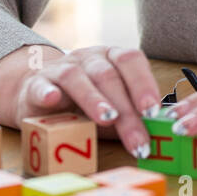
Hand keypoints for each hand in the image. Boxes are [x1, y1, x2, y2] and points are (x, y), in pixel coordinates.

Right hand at [0, 44, 162, 158]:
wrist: (38, 93)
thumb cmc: (84, 104)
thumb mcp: (112, 107)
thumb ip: (131, 116)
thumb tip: (160, 133)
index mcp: (111, 58)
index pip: (131, 60)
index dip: (144, 83)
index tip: (154, 111)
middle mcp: (89, 58)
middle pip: (109, 76)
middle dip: (126, 108)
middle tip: (138, 138)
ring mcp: (61, 68)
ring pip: (77, 77)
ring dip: (94, 98)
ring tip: (107, 118)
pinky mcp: (36, 84)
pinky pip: (41, 85)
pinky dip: (48, 92)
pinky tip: (53, 100)